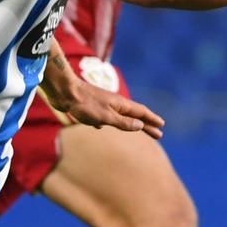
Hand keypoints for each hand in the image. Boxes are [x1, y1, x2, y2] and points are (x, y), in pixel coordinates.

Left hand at [45, 69, 164, 137]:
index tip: (162, 126)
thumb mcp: (105, 117)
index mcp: (120, 105)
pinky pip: (102, 117)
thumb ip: (122, 123)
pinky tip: (99, 127)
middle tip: (158, 135)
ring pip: (118, 116)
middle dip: (147, 125)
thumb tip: (140, 126)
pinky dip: (105, 122)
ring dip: (129, 123)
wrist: (63, 91)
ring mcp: (101, 105)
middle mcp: (113, 103)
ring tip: (135, 129)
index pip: (141, 113)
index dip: (152, 120)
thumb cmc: (84, 104)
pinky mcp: (89, 108)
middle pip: (134, 116)